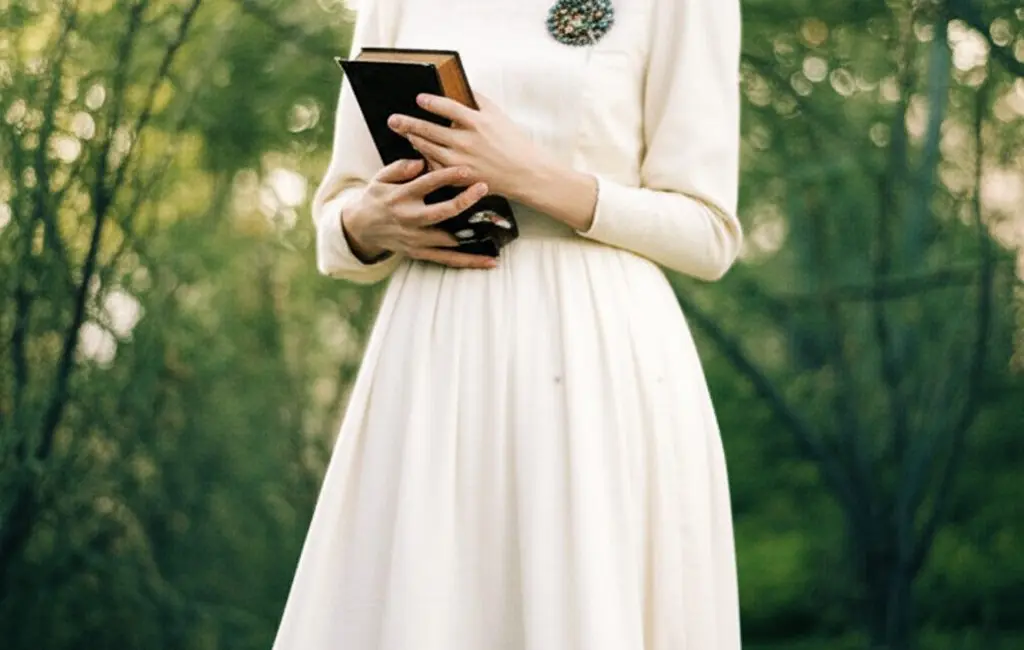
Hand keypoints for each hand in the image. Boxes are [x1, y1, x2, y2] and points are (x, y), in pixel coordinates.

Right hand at [342, 158, 496, 268]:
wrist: (361, 228)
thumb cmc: (377, 198)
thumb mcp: (380, 178)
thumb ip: (400, 168)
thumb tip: (421, 161)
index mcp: (400, 197)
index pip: (425, 184)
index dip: (446, 175)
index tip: (465, 168)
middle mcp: (409, 219)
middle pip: (440, 212)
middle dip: (463, 201)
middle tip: (483, 188)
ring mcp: (416, 239)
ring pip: (449, 240)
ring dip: (473, 234)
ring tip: (497, 228)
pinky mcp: (420, 253)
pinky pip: (448, 260)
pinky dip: (470, 261)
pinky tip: (490, 261)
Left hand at [387, 92, 555, 201]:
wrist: (524, 172)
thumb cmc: (513, 142)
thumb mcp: (498, 114)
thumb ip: (478, 99)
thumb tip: (462, 86)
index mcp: (476, 123)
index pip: (447, 108)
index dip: (430, 102)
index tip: (419, 99)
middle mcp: (466, 142)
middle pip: (429, 130)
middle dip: (408, 123)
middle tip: (394, 120)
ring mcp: (461, 162)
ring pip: (428, 150)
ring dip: (414, 140)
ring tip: (405, 133)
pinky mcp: (460, 178)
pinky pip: (436, 168)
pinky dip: (426, 160)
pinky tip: (420, 153)